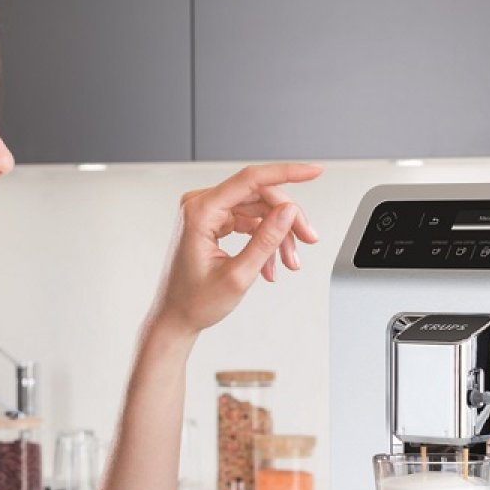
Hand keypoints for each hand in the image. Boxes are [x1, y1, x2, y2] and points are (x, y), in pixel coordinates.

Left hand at [150, 162, 323, 338]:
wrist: (174, 317)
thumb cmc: (195, 302)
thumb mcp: (238, 275)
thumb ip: (265, 240)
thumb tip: (288, 211)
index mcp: (199, 211)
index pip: (250, 179)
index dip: (287, 172)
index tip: (314, 171)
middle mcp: (200, 205)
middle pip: (259, 195)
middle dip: (287, 218)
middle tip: (308, 240)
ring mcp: (206, 212)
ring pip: (258, 209)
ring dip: (278, 234)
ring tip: (289, 262)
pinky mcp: (213, 222)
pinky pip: (249, 220)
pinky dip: (265, 240)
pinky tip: (272, 264)